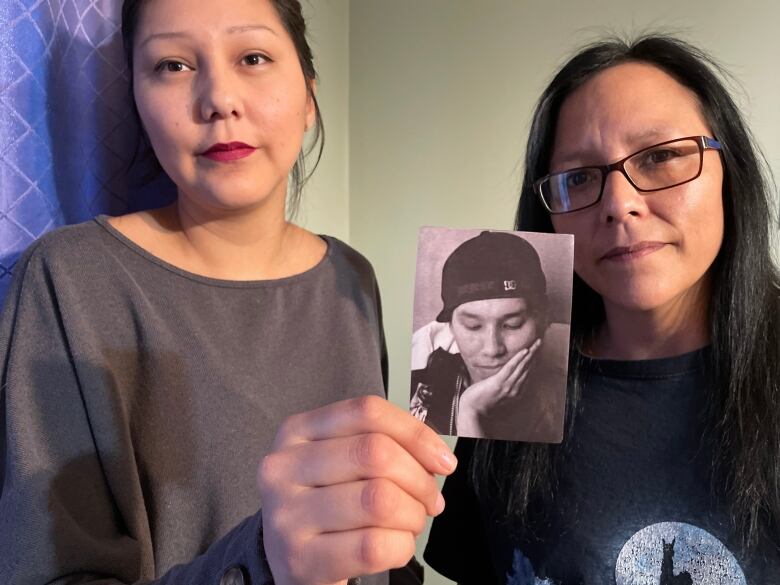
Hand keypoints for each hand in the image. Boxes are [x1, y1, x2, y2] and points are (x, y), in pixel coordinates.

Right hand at [257, 395, 456, 584]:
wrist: (288, 560)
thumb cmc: (324, 505)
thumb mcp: (337, 461)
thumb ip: (378, 443)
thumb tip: (434, 455)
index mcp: (297, 431)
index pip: (367, 412)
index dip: (415, 433)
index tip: (441, 459)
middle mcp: (284, 468)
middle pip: (375, 453)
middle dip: (420, 480)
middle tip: (430, 500)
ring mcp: (288, 515)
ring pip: (379, 500)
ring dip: (412, 516)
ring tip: (409, 523)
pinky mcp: (301, 560)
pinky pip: (373, 546)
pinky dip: (400, 547)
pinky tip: (394, 546)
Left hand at [456, 338, 540, 435]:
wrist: (472, 411)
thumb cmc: (481, 402)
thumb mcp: (496, 394)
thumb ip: (502, 386)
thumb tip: (502, 376)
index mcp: (515, 392)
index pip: (526, 374)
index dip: (532, 361)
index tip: (535, 351)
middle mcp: (515, 389)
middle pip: (527, 369)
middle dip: (534, 354)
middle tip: (539, 342)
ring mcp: (508, 386)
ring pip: (522, 367)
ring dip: (530, 353)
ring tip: (536, 343)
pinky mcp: (499, 382)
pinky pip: (511, 368)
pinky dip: (519, 359)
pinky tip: (525, 351)